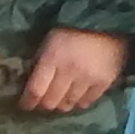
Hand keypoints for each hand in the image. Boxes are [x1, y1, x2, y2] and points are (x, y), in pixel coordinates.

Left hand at [13, 25, 134, 116]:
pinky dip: (78, 102)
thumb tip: (26, 84)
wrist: (108, 28)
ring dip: (61, 104)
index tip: (26, 105)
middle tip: (44, 100)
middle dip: (44, 104)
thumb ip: (38, 62)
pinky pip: (85, 103)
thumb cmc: (72, 33)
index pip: (35, 90)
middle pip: (50, 102)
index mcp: (52, 58)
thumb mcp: (49, 42)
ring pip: (67, 106)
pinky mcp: (103, 84)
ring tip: (60, 97)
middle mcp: (69, 71)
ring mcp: (87, 79)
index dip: (28, 102)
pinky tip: (76, 94)